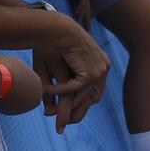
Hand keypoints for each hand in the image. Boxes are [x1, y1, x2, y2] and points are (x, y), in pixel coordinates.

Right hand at [31, 16, 110, 133]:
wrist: (59, 27)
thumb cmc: (57, 41)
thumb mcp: (61, 65)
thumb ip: (61, 82)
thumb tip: (54, 101)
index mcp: (101, 64)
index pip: (95, 90)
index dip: (82, 102)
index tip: (67, 111)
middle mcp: (104, 68)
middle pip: (93, 99)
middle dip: (77, 112)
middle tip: (62, 123)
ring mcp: (100, 71)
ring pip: (82, 97)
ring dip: (64, 104)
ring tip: (49, 113)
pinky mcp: (91, 74)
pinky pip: (73, 89)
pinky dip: (58, 90)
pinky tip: (45, 89)